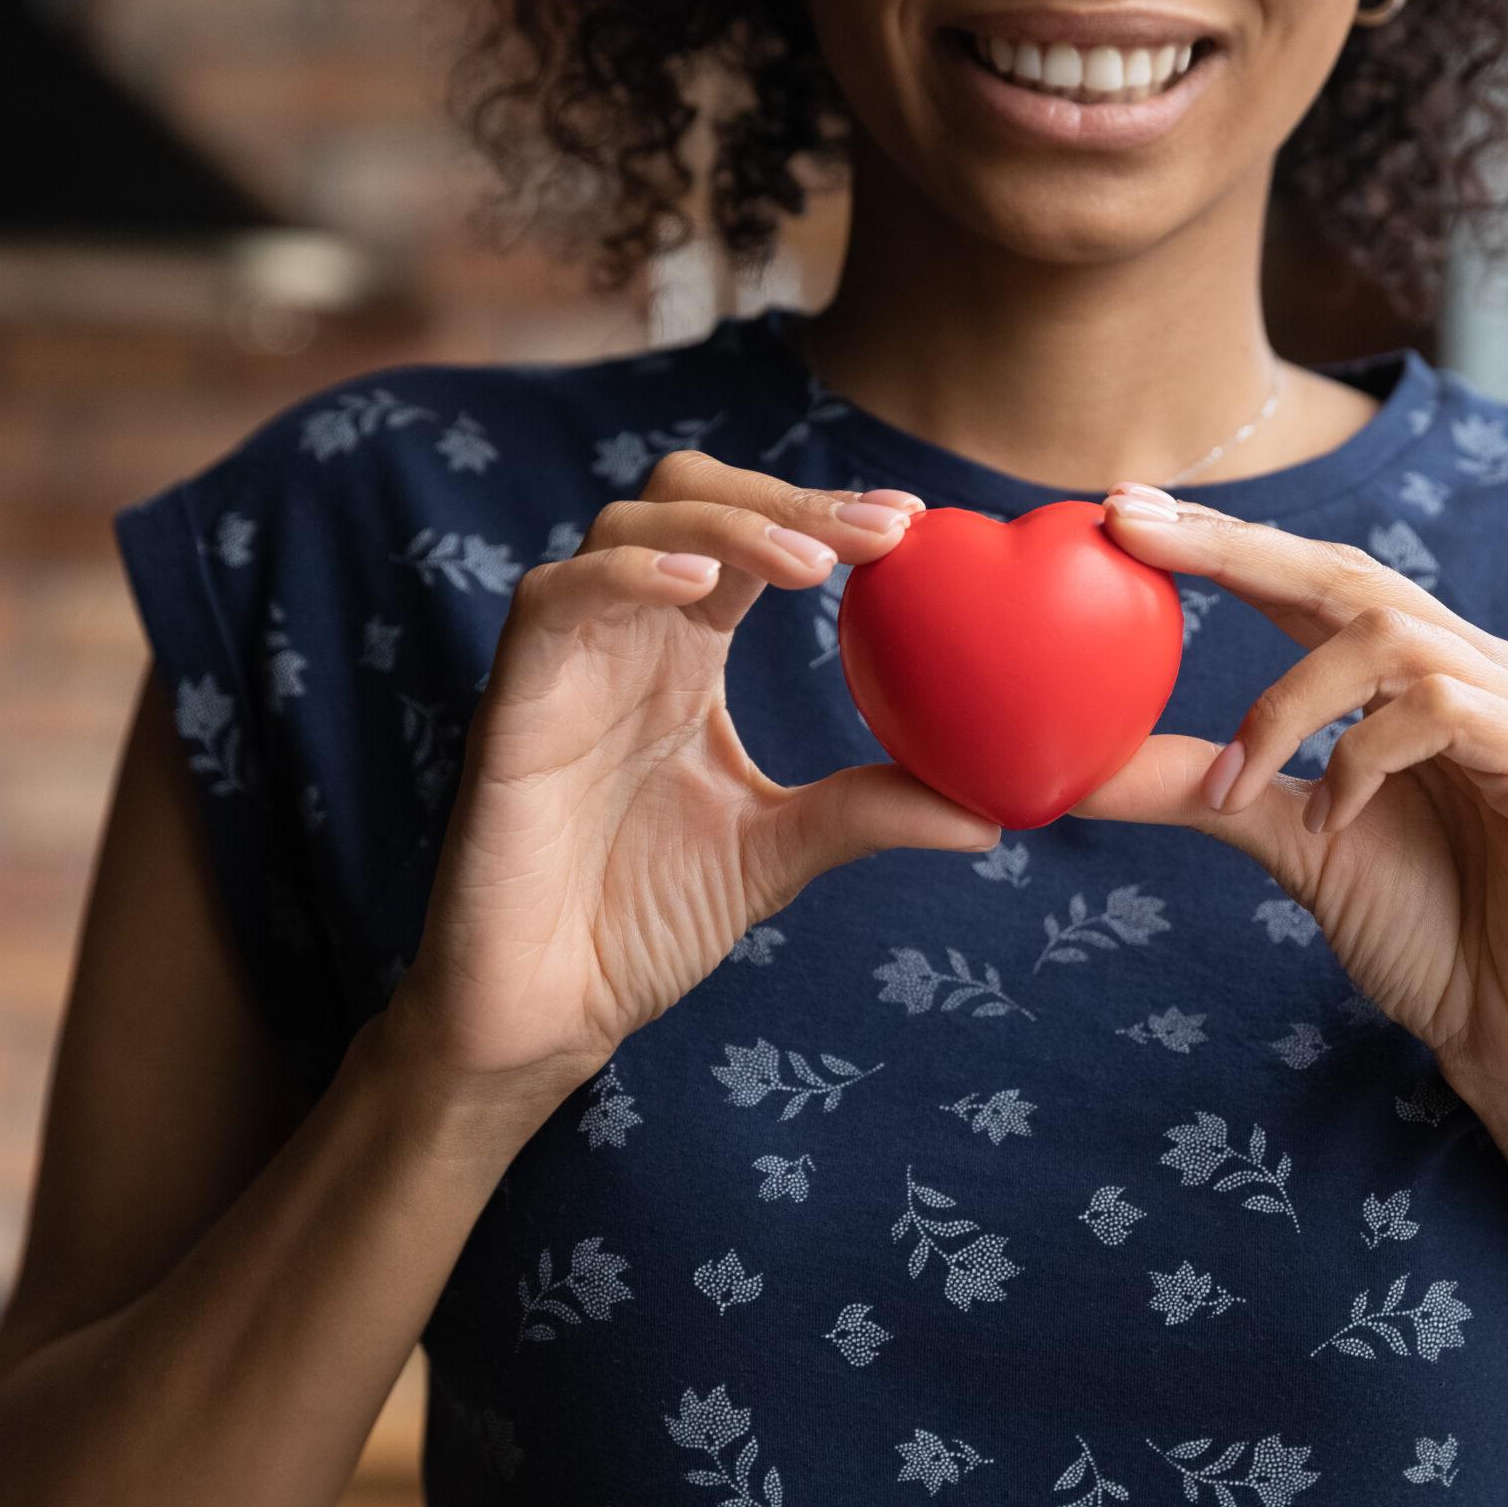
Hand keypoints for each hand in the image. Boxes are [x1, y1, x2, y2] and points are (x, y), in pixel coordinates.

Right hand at [388, 452, 1001, 1113]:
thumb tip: (992, 817)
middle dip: (786, 495)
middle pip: (690, 494)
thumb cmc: (639, 925)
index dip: (826, 511)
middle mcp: (627, 636)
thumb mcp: (778, 855)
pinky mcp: (514, 699)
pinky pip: (555, 597)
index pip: (757, 539)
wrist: (543, 1012)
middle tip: (880, 533)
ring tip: (811, 566)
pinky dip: (627, 574)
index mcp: (686, 654)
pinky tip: (700, 589)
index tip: (913, 523)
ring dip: (727, 525)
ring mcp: (566, 660)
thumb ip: (867, 812)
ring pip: (627, 523)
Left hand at [1070, 485, 1507, 1137]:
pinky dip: (1363, 758)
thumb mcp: (1290, 844)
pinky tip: (1332, 823)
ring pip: (1389, 638)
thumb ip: (1205, 791)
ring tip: (1236, 788)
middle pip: (1349, 575)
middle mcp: (1477, 672)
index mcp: (1418, 677)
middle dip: (1235, 550)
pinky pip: (1447, 710)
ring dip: (1288, 705)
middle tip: (1136, 534)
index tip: (1125, 513)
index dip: (1226, 540)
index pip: (1316, 579)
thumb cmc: (1424, 933)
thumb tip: (1081, 767)